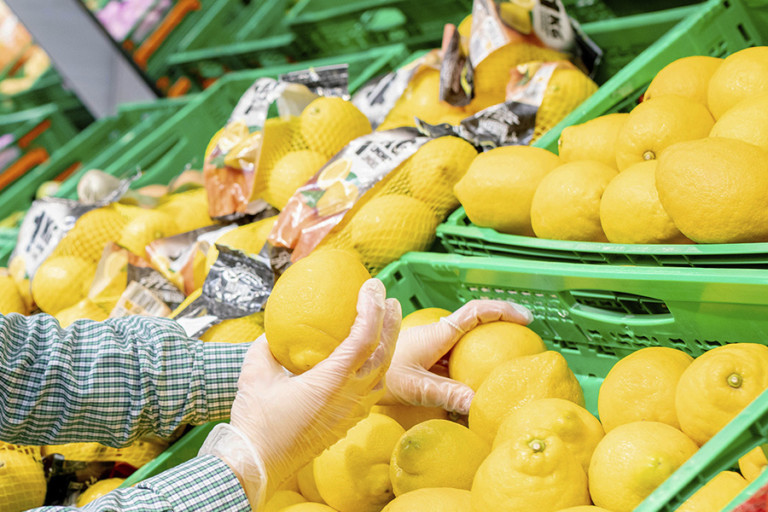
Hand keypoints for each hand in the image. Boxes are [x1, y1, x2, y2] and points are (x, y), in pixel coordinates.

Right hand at [200, 279, 401, 505]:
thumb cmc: (256, 419)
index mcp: (332, 381)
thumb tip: (274, 332)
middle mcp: (350, 396)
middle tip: (389, 299)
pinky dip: (376, 369)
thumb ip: (267, 347)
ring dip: (387, 346)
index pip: (364, 338)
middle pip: (384, 354)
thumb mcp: (255, 372)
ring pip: (382, 374)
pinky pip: (372, 391)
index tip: (372, 287)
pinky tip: (367, 360)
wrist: (258, 463)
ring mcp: (352, 412)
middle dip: (390, 323)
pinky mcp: (347, 422)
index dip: (372, 308)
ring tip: (385, 325)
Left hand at [380, 299, 532, 414]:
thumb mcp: (416, 387)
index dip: (502, 310)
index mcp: (438, 334)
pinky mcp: (431, 358)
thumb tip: (477, 403)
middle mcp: (439, 335)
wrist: (357, 375)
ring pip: (468, 342)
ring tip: (511, 362)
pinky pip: (458, 358)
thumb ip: (446, 394)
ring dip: (487, 348)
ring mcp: (435, 346)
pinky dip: (473, 365)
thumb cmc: (383, 376)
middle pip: (477, 324)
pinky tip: (481, 383)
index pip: (475, 313)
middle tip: (527, 340)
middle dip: (503, 326)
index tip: (525, 316)